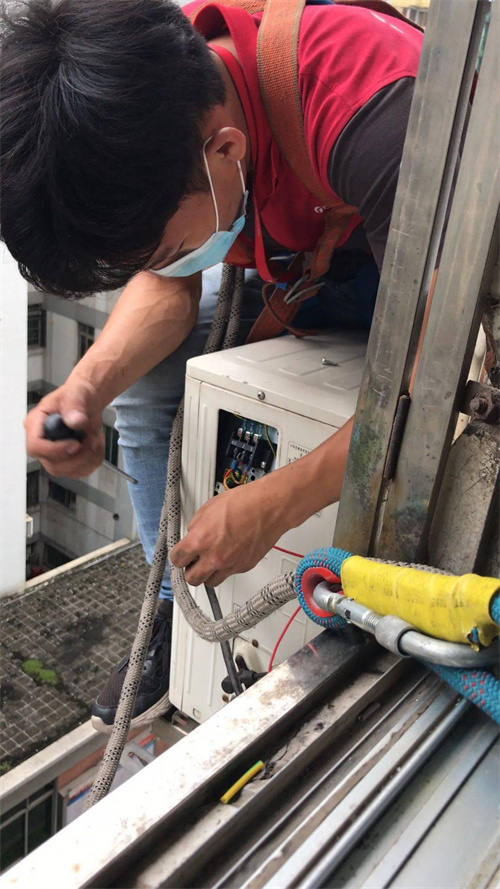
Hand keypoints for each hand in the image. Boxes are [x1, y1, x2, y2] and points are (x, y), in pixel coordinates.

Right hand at [24, 380, 104, 477]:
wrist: (87, 402)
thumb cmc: (76, 394)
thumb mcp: (76, 393)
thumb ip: (74, 405)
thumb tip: (75, 421)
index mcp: (35, 424)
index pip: (35, 447)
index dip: (55, 450)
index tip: (76, 443)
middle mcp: (41, 443)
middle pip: (53, 465)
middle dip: (78, 457)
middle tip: (92, 439)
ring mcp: (53, 455)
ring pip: (68, 472)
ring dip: (89, 458)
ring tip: (96, 439)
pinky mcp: (67, 462)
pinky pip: (81, 471)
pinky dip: (94, 461)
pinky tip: (96, 445)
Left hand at [170, 476, 286, 586]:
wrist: (270, 507)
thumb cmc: (244, 503)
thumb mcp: (209, 507)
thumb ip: (196, 525)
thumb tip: (192, 534)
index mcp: (200, 540)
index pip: (177, 560)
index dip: (178, 556)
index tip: (180, 554)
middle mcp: (214, 557)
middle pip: (191, 579)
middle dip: (190, 570)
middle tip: (193, 562)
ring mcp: (230, 565)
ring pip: (210, 583)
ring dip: (207, 574)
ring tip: (210, 561)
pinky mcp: (244, 568)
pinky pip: (228, 574)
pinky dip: (225, 568)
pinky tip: (228, 554)